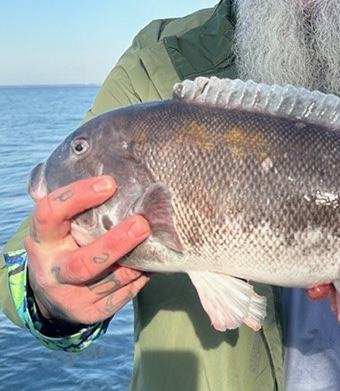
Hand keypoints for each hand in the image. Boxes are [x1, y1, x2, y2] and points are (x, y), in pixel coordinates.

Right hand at [25, 175, 150, 327]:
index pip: (51, 214)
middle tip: (142, 224)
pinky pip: (122, 295)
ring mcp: (69, 297)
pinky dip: (140, 276)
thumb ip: (80, 204)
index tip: (110, 183)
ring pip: (109, 281)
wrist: (52, 292)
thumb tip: (121, 169)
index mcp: (42, 240)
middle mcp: (51, 271)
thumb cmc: (67, 242)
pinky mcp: (89, 313)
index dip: (78, 197)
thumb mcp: (62, 224)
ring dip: (136, 260)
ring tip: (153, 240)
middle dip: (117, 243)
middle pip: (84, 263)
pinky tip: (151, 261)